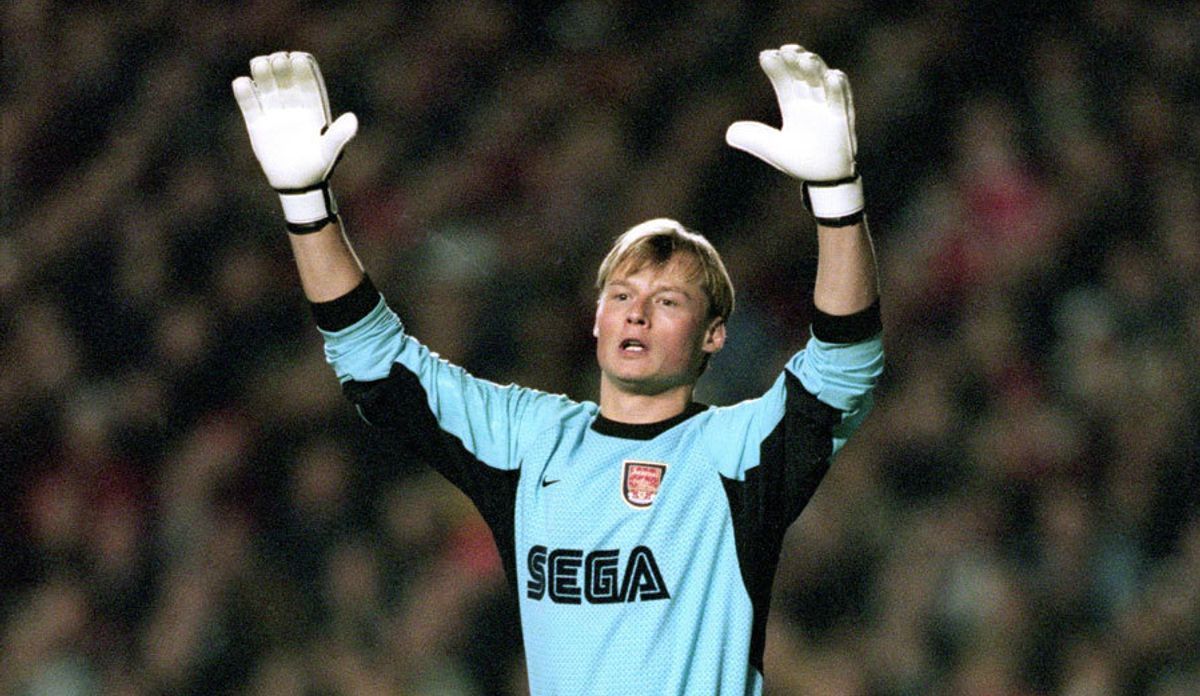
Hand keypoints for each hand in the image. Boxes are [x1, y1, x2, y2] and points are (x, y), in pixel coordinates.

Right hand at [232, 51, 357, 230]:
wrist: (297, 186)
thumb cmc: (318, 168)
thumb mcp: (329, 151)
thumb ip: (339, 135)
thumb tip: (353, 119)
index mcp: (313, 109)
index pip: (308, 84)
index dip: (303, 70)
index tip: (298, 58)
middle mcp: (293, 107)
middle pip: (286, 82)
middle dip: (281, 68)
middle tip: (278, 59)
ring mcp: (275, 114)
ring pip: (267, 88)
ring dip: (262, 74)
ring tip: (259, 63)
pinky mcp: (257, 124)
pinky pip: (250, 105)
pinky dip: (245, 94)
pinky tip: (242, 82)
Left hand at [726, 45, 863, 222]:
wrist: (824, 180)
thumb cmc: (800, 160)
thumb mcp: (773, 149)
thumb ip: (754, 138)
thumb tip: (730, 133)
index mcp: (794, 105)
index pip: (784, 80)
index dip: (776, 68)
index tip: (766, 55)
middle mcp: (811, 101)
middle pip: (803, 75)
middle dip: (795, 61)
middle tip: (786, 49)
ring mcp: (827, 108)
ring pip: (822, 81)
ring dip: (815, 69)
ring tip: (805, 58)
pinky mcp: (842, 119)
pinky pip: (841, 101)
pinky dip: (838, 88)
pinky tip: (833, 76)